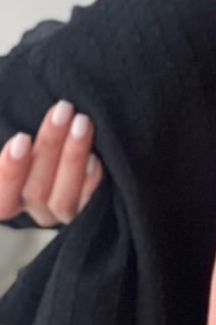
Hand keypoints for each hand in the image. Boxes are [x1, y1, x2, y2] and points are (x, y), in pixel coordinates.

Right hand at [0, 100, 104, 224]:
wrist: (72, 140)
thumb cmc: (36, 138)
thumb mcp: (24, 142)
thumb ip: (20, 145)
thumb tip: (22, 138)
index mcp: (8, 197)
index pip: (2, 199)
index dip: (10, 172)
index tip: (22, 138)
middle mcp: (33, 209)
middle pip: (35, 192)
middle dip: (49, 147)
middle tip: (64, 111)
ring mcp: (61, 214)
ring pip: (62, 201)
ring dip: (73, 159)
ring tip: (82, 123)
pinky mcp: (89, 212)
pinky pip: (89, 206)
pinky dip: (91, 182)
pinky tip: (96, 158)